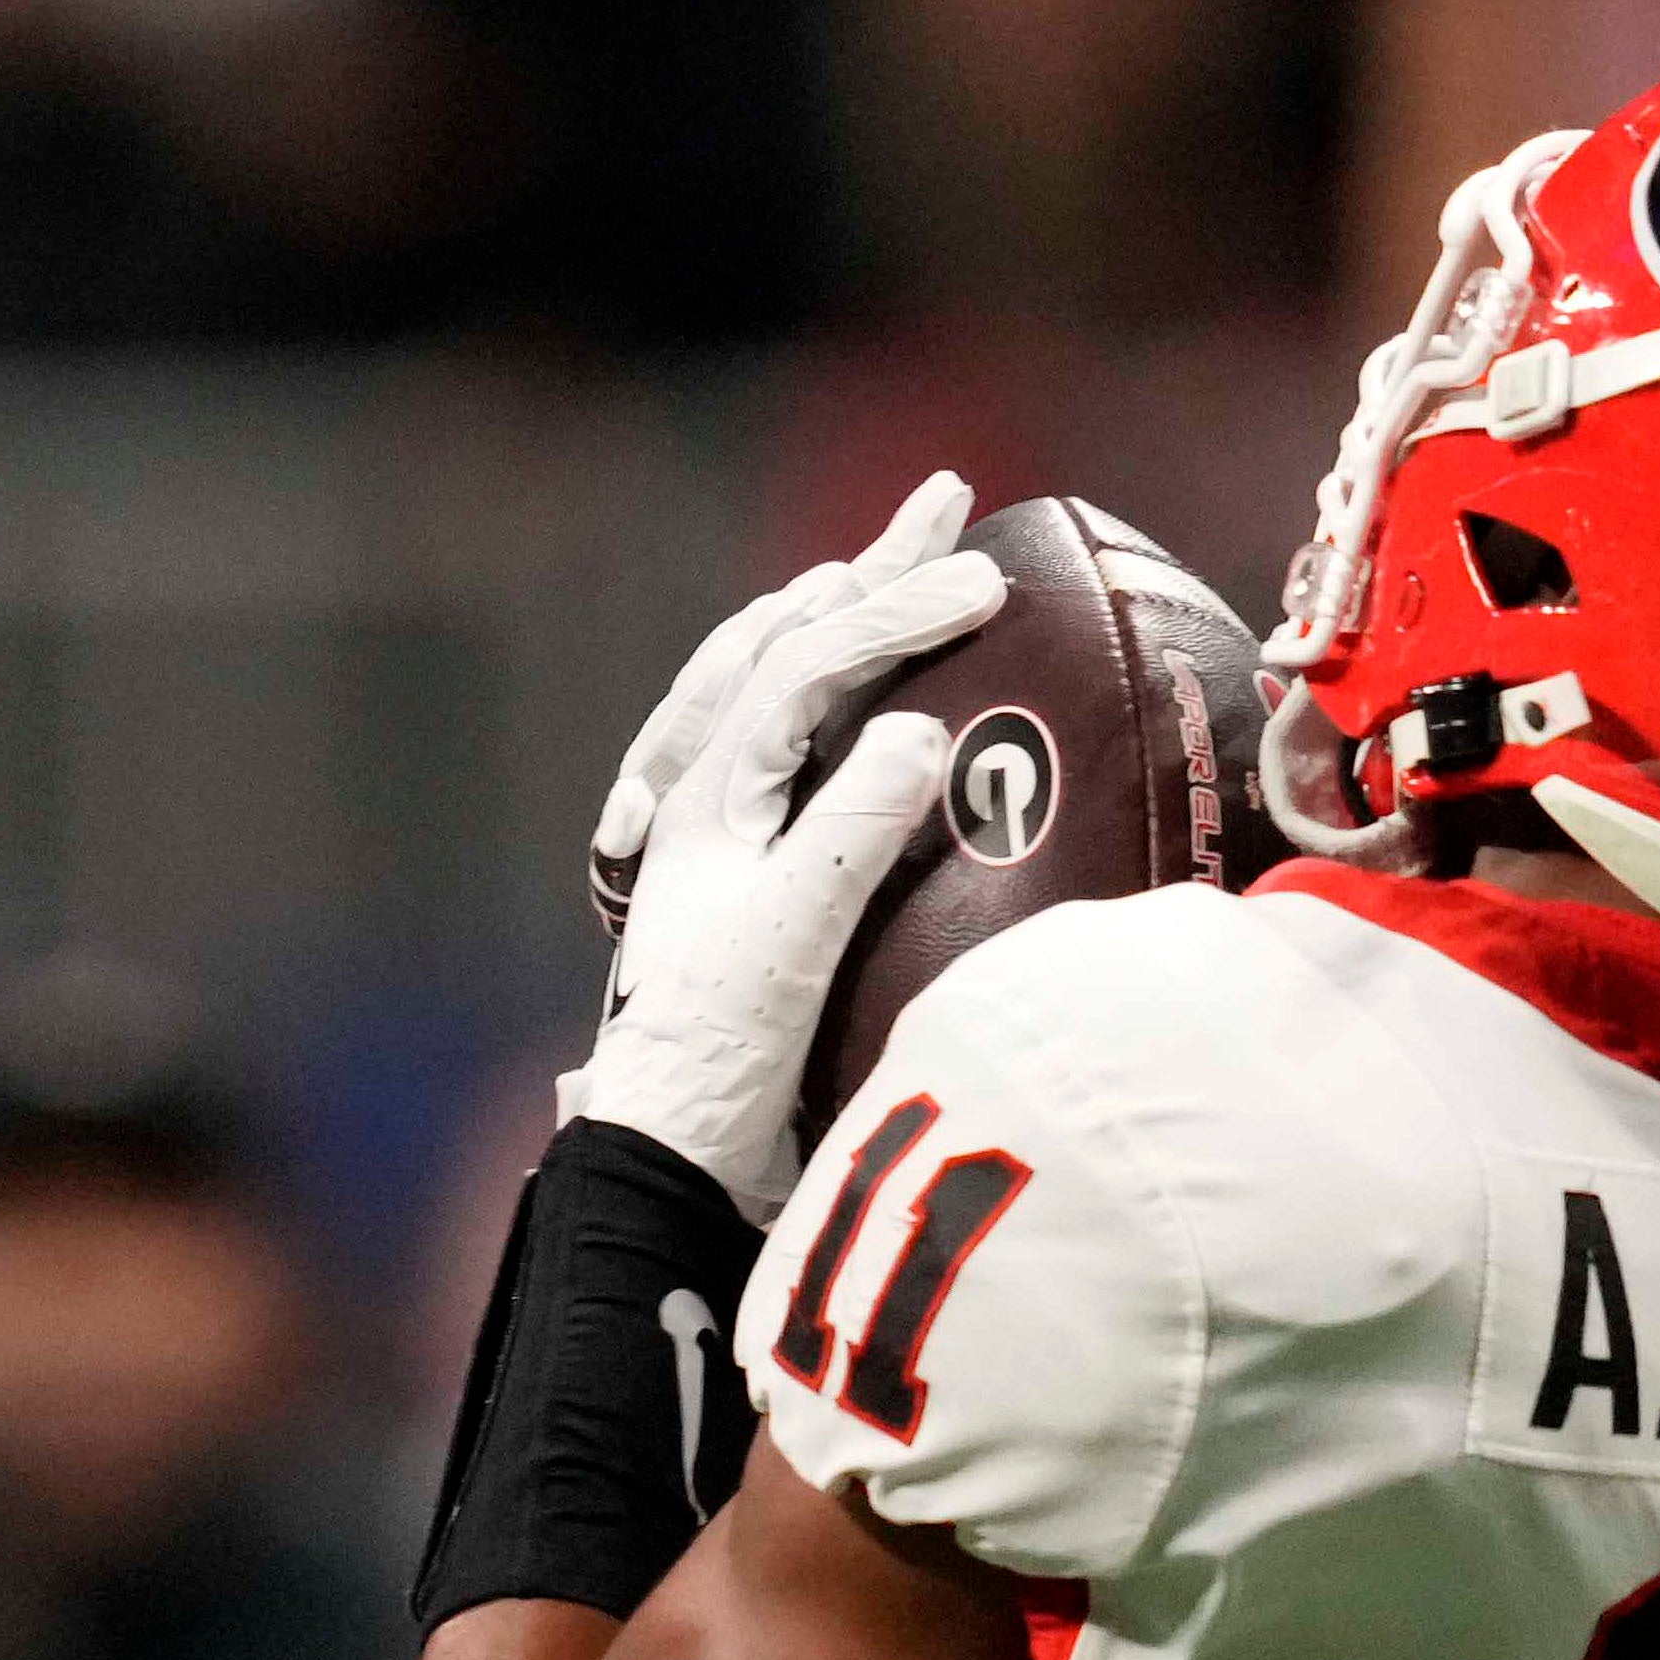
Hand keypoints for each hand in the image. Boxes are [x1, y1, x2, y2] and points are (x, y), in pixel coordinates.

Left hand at [573, 474, 1003, 1217]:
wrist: (674, 1157)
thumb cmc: (722, 1052)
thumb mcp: (796, 931)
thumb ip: (855, 824)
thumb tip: (921, 730)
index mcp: (708, 793)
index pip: (808, 667)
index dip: (896, 613)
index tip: (986, 579)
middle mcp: (705, 799)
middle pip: (785, 650)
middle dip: (870, 572)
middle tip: (948, 501)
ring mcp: (721, 840)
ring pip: (766, 689)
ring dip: (828, 622)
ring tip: (875, 569)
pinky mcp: (748, 887)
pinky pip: (776, 753)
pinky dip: (816, 701)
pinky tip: (848, 710)